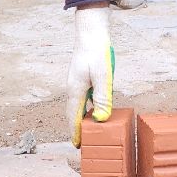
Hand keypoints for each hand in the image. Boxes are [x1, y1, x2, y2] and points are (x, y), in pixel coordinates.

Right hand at [66, 5, 113, 147]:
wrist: (91, 31)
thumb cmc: (97, 51)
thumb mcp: (102, 75)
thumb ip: (102, 97)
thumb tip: (101, 119)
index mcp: (76, 90)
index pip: (74, 117)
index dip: (75, 132)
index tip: (77, 146)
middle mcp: (73, 88)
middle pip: (74, 113)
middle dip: (76, 128)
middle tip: (82, 143)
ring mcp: (76, 82)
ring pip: (78, 105)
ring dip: (82, 117)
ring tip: (88, 130)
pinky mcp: (82, 76)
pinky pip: (83, 97)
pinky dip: (86, 106)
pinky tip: (94, 108)